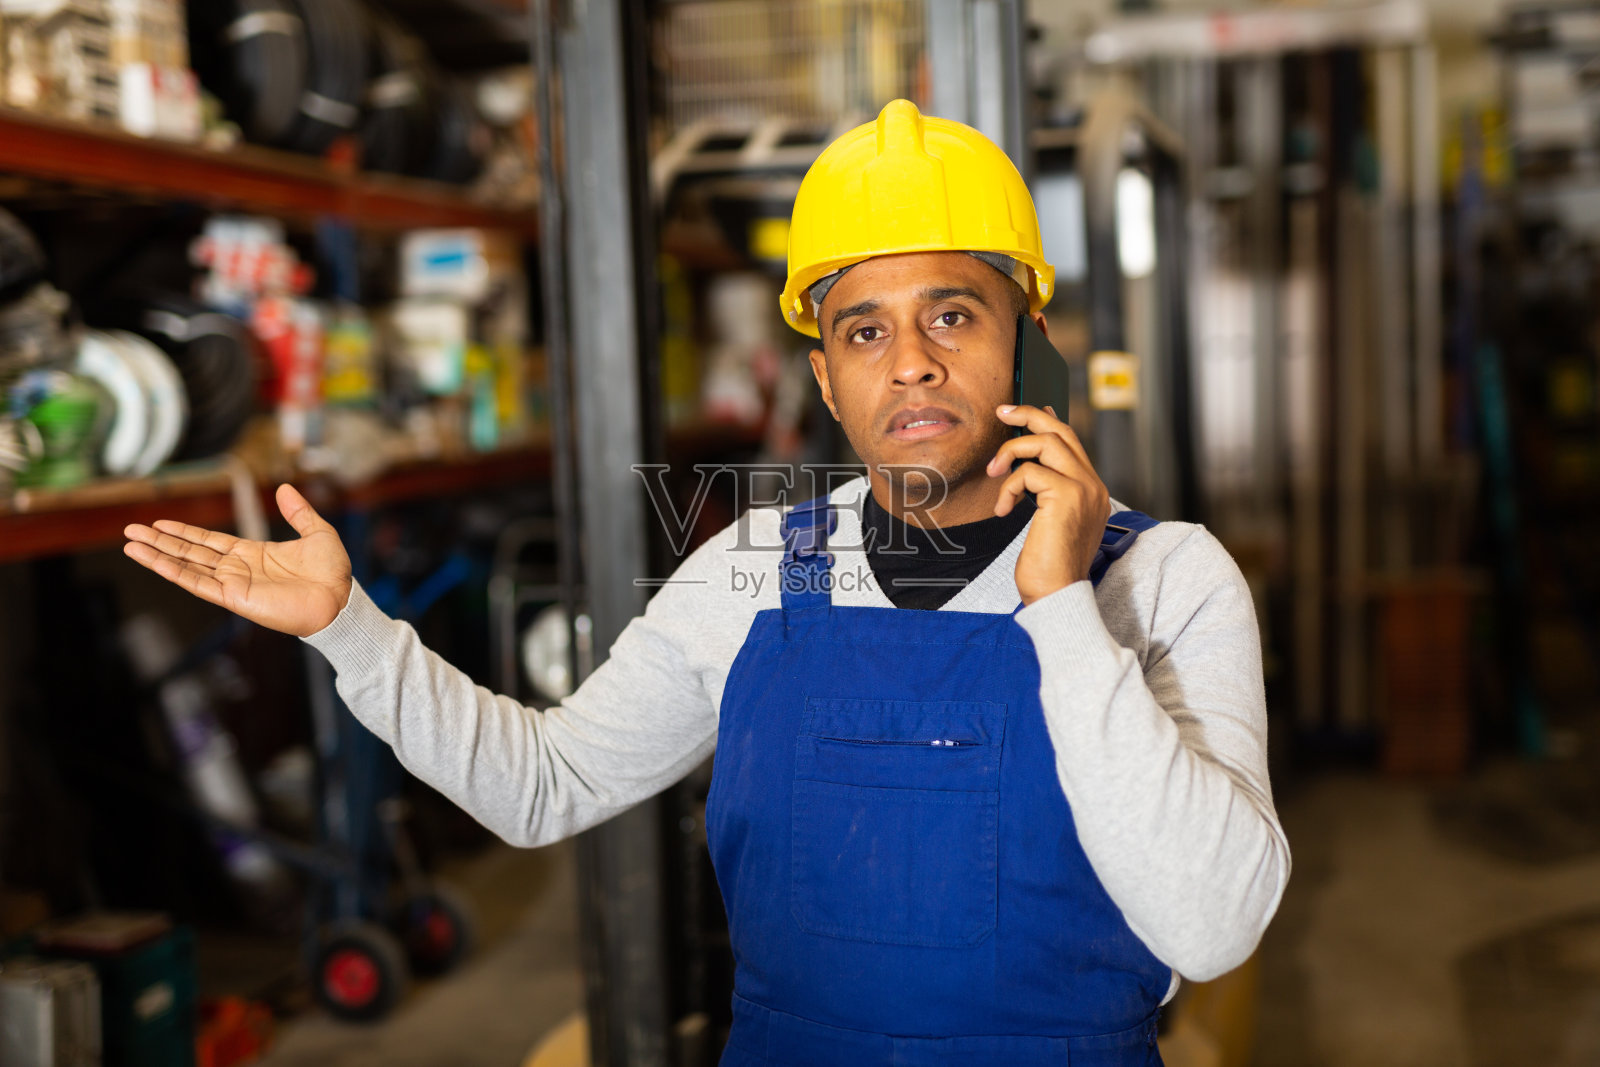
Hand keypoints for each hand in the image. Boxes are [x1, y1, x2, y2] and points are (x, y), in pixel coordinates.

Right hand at [123, 484, 352, 637]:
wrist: (339, 600)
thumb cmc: (332, 573)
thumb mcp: (317, 532)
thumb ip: (299, 512)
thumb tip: (286, 488)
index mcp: (252, 553)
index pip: (209, 540)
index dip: (184, 531)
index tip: (159, 523)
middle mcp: (237, 568)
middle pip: (190, 551)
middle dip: (160, 541)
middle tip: (131, 530)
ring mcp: (232, 582)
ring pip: (186, 565)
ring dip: (157, 555)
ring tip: (130, 544)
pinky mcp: (233, 596)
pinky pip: (196, 581)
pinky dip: (172, 570)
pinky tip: (151, 560)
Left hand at [986, 404, 1110, 605]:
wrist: (1056, 594)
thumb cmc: (1047, 566)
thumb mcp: (1049, 522)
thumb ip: (1046, 491)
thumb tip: (1029, 464)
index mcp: (1093, 491)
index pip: (1072, 442)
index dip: (1047, 420)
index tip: (1025, 411)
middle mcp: (1094, 486)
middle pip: (1062, 431)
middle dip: (1029, 415)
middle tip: (1002, 412)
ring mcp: (1084, 489)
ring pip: (1046, 443)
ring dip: (1010, 451)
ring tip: (993, 472)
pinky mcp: (1067, 496)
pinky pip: (1028, 472)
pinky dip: (1008, 487)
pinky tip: (1003, 509)